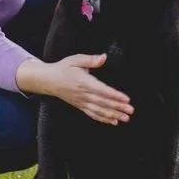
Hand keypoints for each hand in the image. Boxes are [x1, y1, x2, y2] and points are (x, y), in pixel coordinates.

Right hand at [16, 54, 133, 124]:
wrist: (49, 80)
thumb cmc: (63, 68)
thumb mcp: (75, 60)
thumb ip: (90, 60)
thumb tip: (103, 57)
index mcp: (84, 82)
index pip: (102, 90)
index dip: (115, 95)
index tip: (126, 99)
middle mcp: (84, 94)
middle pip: (103, 102)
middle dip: (118, 107)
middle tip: (130, 111)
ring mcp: (82, 102)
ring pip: (99, 110)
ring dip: (113, 115)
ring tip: (125, 118)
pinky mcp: (80, 106)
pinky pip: (93, 114)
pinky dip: (103, 119)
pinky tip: (113, 121)